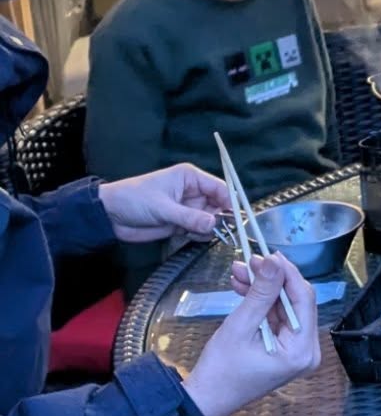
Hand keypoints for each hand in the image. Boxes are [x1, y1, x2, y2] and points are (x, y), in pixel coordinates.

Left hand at [98, 165, 228, 243]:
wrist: (110, 216)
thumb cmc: (134, 200)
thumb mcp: (163, 208)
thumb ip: (189, 217)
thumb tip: (214, 225)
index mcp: (190, 178)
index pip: (220, 188)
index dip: (230, 202)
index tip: (236, 219)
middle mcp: (193, 192)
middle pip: (219, 205)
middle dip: (220, 218)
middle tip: (219, 232)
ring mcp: (188, 208)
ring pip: (211, 219)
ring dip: (209, 229)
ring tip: (195, 233)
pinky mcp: (181, 223)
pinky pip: (199, 230)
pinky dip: (199, 235)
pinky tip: (189, 236)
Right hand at [183, 254, 320, 415]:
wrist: (206, 398)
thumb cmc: (221, 370)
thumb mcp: (241, 326)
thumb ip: (261, 293)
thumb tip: (273, 261)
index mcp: (302, 350)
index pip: (304, 300)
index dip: (287, 273)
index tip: (269, 254)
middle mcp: (307, 351)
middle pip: (296, 302)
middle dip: (272, 280)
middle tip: (250, 261)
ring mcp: (297, 351)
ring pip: (285, 307)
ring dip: (263, 289)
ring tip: (240, 272)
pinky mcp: (285, 348)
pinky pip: (277, 317)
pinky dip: (261, 303)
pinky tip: (243, 287)